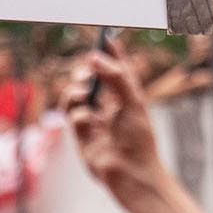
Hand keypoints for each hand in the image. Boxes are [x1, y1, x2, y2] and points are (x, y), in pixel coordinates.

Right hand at [62, 41, 163, 191]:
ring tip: (84, 92)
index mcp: (125, 98)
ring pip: (74, 96)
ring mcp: (93, 122)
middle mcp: (107, 108)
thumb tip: (94, 58)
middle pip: (89, 80)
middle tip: (88, 69)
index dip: (109, 54)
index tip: (103, 39)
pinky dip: (79, 114)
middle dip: (85, 71)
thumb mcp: (133, 102)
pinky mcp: (81, 136)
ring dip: (76, 89)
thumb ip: (116, 77)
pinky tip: (90, 123)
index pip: (115, 70)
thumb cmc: (139, 141)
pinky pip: (73, 116)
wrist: (132, 174)